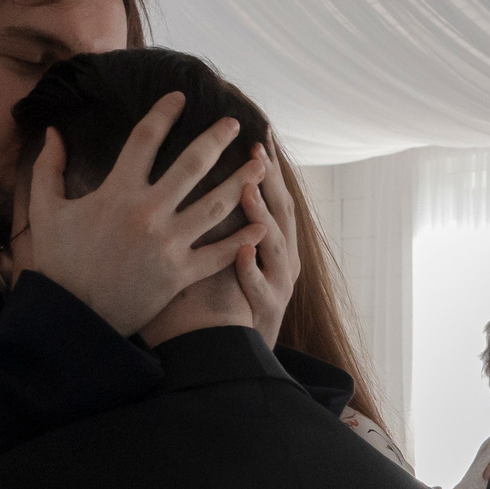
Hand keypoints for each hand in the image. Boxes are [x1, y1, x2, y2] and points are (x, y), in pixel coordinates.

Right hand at [16, 99, 268, 334]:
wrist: (72, 317)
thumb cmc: (58, 263)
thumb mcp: (44, 211)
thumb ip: (49, 168)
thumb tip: (53, 132)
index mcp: (116, 192)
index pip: (144, 139)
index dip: (164, 113)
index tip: (180, 98)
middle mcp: (147, 213)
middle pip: (192, 165)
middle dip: (216, 139)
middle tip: (234, 124)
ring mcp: (167, 244)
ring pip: (215, 205)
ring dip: (241, 183)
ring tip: (259, 166)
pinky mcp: (180, 275)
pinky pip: (219, 254)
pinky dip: (242, 240)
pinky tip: (261, 223)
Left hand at [232, 146, 300, 344]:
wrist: (236, 355)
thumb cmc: (224, 302)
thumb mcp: (226, 254)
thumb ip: (220, 221)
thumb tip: (207, 180)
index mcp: (273, 241)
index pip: (272, 195)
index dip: (268, 166)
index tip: (258, 133)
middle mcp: (282, 258)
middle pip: (280, 211)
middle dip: (270, 179)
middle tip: (256, 149)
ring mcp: (278, 284)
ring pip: (275, 244)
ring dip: (262, 214)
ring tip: (248, 188)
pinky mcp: (268, 311)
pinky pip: (260, 287)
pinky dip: (252, 268)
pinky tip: (243, 249)